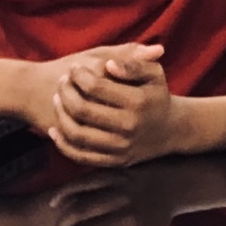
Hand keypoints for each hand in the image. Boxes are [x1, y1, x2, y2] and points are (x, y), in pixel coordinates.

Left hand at [20, 45, 169, 166]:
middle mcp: (129, 126)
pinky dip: (63, 144)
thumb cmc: (156, 96)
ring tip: (57, 100)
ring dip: (60, 115)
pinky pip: (81, 156)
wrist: (169, 130)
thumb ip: (134, 63)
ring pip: (77, 134)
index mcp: (138, 102)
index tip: (73, 68)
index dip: (78, 75)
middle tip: (61, 82)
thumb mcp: (154, 73)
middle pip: (82, 109)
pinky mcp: (114, 161)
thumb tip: (109, 65)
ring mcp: (121, 147)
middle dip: (65, 92)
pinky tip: (55, 129)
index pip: (96, 86)